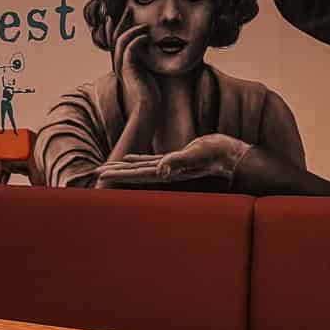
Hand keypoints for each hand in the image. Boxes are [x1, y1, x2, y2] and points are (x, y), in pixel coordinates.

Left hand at [97, 134, 248, 186]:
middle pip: (134, 172)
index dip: (118, 173)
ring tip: (107, 167)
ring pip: (140, 167)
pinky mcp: (175, 159)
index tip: (101, 174)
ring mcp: (169, 166)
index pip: (136, 173)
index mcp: (167, 172)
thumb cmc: (217, 155)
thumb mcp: (196, 154)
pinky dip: (138, 160)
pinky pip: (151, 160)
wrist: (234, 156)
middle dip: (115, 172)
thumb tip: (162, 168)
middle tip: (95, 172)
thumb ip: (179, 162)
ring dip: (123, 167)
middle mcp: (165, 171)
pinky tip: (128, 158)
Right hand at [111, 21, 158, 129]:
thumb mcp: (147, 72)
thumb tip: (151, 47)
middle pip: (115, 37)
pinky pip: (129, 50)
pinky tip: (146, 37)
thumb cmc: (150, 92)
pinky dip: (136, 41)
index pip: (116, 40)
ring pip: (120, 41)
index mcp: (121, 63)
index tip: (124, 13)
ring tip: (145, 25)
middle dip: (121, 21)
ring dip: (132, 30)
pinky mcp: (129, 70)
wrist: (148, 107)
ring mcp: (122, 67)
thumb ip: (145, 60)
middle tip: (129, 8)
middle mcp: (118, 63)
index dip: (117, 26)